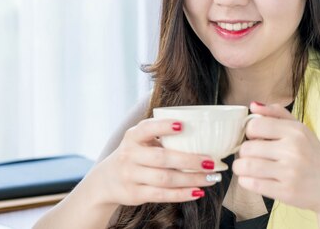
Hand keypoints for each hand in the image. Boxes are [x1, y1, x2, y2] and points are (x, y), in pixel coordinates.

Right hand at [89, 118, 221, 206]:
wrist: (107, 180)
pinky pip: (162, 195)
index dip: (163, 127)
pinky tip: (197, 191)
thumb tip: (201, 136)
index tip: (182, 125)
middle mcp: (130, 155)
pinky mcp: (135, 194)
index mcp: (133, 137)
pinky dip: (182, 194)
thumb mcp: (139, 141)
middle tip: (211, 161)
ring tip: (211, 178)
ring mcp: (131, 175)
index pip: (147, 129)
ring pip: (165, 179)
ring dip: (191, 179)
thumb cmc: (134, 155)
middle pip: (162, 158)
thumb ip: (160, 137)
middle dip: (189, 160)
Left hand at [232, 102, 319, 214]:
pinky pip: (251, 184)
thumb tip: (253, 106)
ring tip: (246, 168)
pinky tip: (252, 179)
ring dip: (240, 167)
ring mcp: (290, 172)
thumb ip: (276, 114)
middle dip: (244, 153)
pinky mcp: (286, 192)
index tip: (255, 139)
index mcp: (296, 132)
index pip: (254, 126)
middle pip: (247, 148)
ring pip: (245, 166)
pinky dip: (246, 181)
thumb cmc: (313, 157)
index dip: (249, 133)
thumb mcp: (301, 130)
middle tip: (251, 156)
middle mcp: (293, 150)